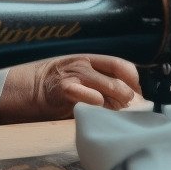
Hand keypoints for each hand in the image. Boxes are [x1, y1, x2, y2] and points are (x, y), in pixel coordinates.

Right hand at [0, 55, 140, 122]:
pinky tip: (96, 106)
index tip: (140, 94)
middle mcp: (84, 64)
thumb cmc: (61, 86)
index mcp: (90, 60)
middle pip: (119, 79)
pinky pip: (91, 96)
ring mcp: (75, 75)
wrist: (30, 88)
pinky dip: (98, 102)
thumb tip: (132, 97)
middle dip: (128, 97)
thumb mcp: (82, 78)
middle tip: (126, 107)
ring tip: (113, 109)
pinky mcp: (66, 89)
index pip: (121, 65)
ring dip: (117, 102)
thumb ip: (103, 84)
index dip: (135, 80)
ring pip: (110, 87)